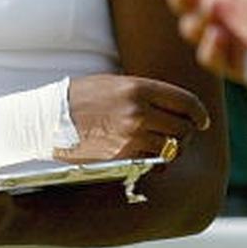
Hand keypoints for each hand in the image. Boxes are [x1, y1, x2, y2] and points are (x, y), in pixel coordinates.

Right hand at [54, 74, 208, 162]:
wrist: (46, 118)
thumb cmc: (78, 98)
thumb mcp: (112, 84)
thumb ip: (145, 93)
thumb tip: (176, 107)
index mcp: (137, 88)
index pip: (186, 102)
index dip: (199, 113)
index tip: (200, 120)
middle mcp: (138, 112)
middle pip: (184, 128)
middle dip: (184, 132)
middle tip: (177, 133)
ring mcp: (131, 136)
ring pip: (173, 147)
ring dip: (171, 148)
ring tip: (159, 144)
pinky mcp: (123, 156)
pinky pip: (155, 162)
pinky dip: (157, 161)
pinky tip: (147, 155)